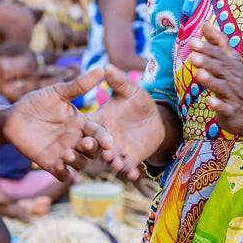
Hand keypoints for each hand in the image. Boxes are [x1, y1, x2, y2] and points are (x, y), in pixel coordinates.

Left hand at [3, 67, 113, 178]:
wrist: (13, 117)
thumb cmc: (37, 102)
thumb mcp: (58, 92)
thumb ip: (79, 85)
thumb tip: (101, 68)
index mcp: (82, 124)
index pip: (98, 132)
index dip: (104, 138)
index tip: (109, 141)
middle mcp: (76, 140)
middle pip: (93, 150)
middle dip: (92, 149)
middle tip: (86, 144)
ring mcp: (65, 153)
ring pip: (80, 163)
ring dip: (77, 161)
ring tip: (67, 154)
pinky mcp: (51, 163)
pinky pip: (62, 173)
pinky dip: (63, 173)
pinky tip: (59, 167)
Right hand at [95, 65, 168, 179]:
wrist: (155, 119)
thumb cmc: (137, 102)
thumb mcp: (130, 91)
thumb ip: (119, 82)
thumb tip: (106, 66)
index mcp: (99, 121)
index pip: (91, 128)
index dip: (88, 133)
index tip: (87, 138)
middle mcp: (104, 139)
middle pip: (97, 148)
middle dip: (99, 152)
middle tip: (103, 153)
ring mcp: (116, 151)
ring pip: (111, 160)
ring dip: (114, 163)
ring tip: (117, 165)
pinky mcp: (130, 158)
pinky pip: (128, 167)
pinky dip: (129, 172)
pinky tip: (133, 176)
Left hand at [188, 23, 242, 140]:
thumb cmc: (238, 83)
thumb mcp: (231, 60)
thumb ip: (218, 42)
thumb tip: (204, 23)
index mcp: (232, 65)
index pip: (219, 54)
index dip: (207, 48)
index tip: (193, 42)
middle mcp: (233, 78)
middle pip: (220, 69)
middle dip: (207, 62)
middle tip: (193, 56)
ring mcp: (233, 96)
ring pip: (221, 87)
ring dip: (211, 80)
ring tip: (199, 74)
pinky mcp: (231, 111)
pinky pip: (225, 108)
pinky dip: (218, 105)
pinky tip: (209, 101)